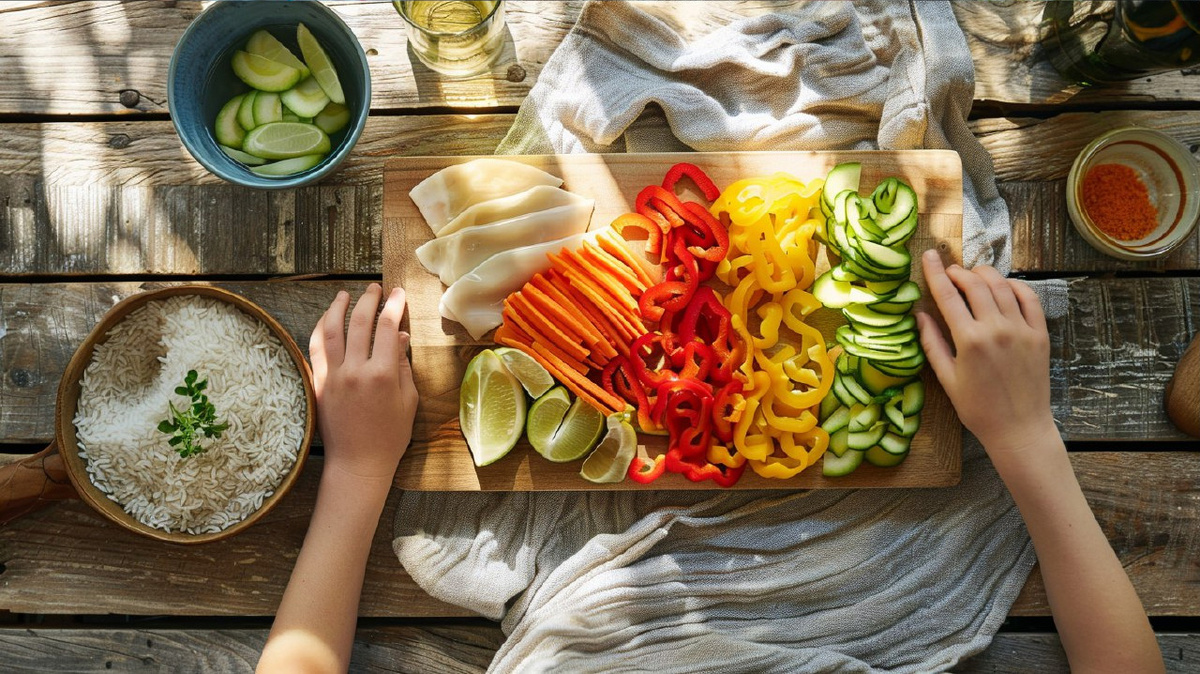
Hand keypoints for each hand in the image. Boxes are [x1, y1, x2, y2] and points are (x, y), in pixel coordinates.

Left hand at [308, 284, 417, 484]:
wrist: (357, 463)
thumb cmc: (389, 437)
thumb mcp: (408, 402)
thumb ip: (403, 367)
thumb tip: (400, 336)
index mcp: (383, 376)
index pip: (388, 329)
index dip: (394, 306)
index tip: (398, 294)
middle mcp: (355, 371)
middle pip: (360, 323)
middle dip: (369, 300)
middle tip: (375, 288)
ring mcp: (333, 376)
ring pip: (332, 330)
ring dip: (338, 308)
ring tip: (345, 294)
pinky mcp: (318, 384)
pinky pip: (316, 348)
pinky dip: (321, 329)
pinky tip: (326, 320)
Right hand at [916, 250, 1055, 464]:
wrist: (1019, 429)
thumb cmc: (978, 409)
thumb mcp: (947, 379)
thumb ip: (932, 343)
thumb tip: (920, 315)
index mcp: (969, 341)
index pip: (948, 296)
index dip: (936, 273)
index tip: (929, 256)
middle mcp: (996, 329)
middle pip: (975, 284)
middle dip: (958, 271)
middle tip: (949, 270)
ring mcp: (1021, 330)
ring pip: (1002, 285)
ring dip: (984, 274)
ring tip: (972, 276)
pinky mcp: (1040, 334)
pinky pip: (1029, 298)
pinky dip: (1014, 285)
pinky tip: (1003, 286)